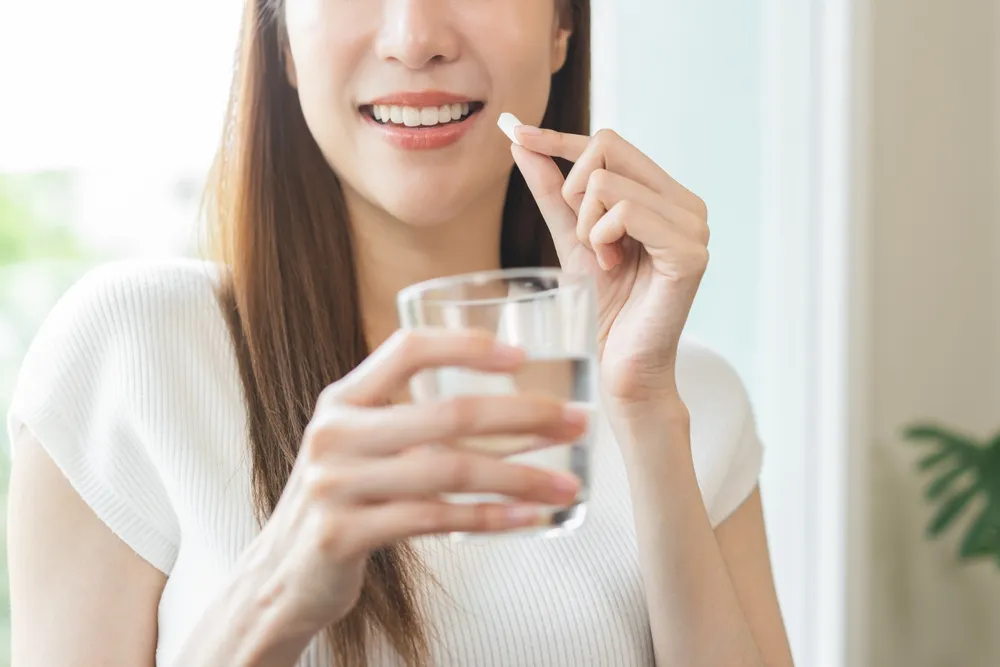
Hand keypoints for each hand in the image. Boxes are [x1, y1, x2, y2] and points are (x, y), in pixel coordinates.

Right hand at [233, 328, 585, 640]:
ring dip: (520, 476)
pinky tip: (529, 517)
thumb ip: (409, 419)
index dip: (465, 346)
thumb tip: (510, 410)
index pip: (407, 349)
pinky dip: (491, 518)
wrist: (284, 572)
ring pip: (450, 470)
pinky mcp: (344, 533)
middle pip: (447, 413)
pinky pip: (436, 519)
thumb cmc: (342, 500)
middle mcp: (336, 432)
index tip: (521, 356)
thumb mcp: (360, 444)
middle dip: (523, 416)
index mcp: (343, 399)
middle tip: (575, 422)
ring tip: (568, 484)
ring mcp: (335, 483)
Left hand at [512, 127, 708, 403]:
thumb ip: (552, 192)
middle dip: (573, 191)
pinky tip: (612, 265)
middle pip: (608, 147)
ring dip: (587, 224)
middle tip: (584, 238)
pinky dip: (603, 236)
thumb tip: (521, 141)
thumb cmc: (601, 308)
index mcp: (665, 195)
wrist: (619, 366)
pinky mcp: (690, 252)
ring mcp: (694, 226)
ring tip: (603, 259)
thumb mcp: (571, 238)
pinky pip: (628, 211)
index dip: (559, 138)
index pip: (610, 143)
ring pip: (610, 183)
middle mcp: (687, 203)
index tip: (515, 132)